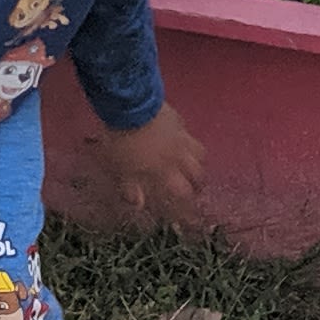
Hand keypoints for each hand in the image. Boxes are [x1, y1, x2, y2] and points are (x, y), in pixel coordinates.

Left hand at [94, 105, 208, 225]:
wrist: (130, 106)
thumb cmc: (122, 141)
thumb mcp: (121, 170)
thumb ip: (130, 188)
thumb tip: (139, 205)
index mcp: (165, 171)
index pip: (183, 192)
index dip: (187, 205)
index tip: (190, 214)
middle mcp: (179, 156)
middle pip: (198, 173)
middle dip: (199, 184)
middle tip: (196, 190)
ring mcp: (181, 136)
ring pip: (199, 153)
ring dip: (198, 162)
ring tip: (194, 166)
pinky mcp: (178, 120)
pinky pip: (188, 133)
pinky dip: (187, 141)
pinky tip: (181, 139)